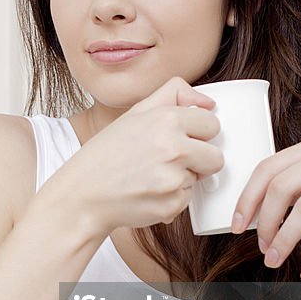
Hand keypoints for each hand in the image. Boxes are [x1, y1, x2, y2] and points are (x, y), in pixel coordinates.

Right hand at [47, 76, 224, 235]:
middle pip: (216, 157)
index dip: (198, 132)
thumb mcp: (136, 112)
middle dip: (199, 160)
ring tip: (152, 175)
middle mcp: (173, 148)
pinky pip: (187, 199)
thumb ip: (173, 95)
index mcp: (167, 120)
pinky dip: (171, 198)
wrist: (84, 194)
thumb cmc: (108, 154)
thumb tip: (209, 102)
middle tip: (170, 160)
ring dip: (182, 179)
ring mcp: (174, 179)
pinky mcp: (172, 204)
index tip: (182, 137)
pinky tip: (149, 191)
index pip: (212, 123)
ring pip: (200, 179)